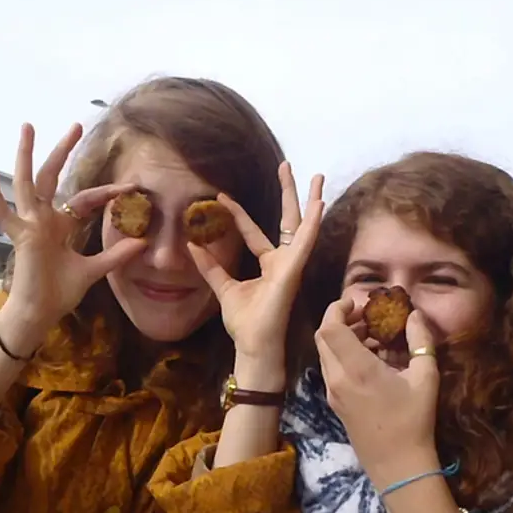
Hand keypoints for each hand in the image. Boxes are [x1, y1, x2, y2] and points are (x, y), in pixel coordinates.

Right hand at [0, 123, 145, 333]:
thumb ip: (116, 256)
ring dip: (27, 155)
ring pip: (27, 182)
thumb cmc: (60, 292)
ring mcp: (29, 224)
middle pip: (53, 177)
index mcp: (60, 224)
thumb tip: (143, 243)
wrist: (40, 313)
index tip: (130, 188)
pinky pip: (3, 212)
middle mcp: (43, 218)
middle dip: (63, 151)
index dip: (108, 193)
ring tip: (28, 127)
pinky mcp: (19, 236)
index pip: (85, 198)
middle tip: (75, 126)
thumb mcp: (95, 270)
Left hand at [188, 162, 324, 382]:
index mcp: (270, 265)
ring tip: (317, 176)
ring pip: (302, 226)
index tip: (221, 197)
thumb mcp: (223, 288)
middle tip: (287, 166)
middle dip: (289, 193)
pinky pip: (304, 243)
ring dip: (311, 200)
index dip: (238, 214)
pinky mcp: (294, 271)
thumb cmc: (244, 324)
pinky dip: (313, 223)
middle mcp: (284, 262)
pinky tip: (319, 203)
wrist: (253, 346)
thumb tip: (192, 244)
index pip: (253, 232)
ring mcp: (292, 265)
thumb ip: (211, 267)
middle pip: (288, 220)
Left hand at [314, 298, 441, 490]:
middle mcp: (337, 378)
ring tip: (371, 336)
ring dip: (341, 338)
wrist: (397, 466)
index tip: (357, 303)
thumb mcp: (426, 378)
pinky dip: (342, 355)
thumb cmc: (414, 421)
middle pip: (322, 336)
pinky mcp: (334, 403)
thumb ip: (420, 341)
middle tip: (365, 317)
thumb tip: (414, 314)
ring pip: (324, 353)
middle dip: (339, 319)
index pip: (329, 328)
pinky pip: (330, 368)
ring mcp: (332, 392)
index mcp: (357, 369)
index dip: (337, 308)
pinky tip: (369, 359)